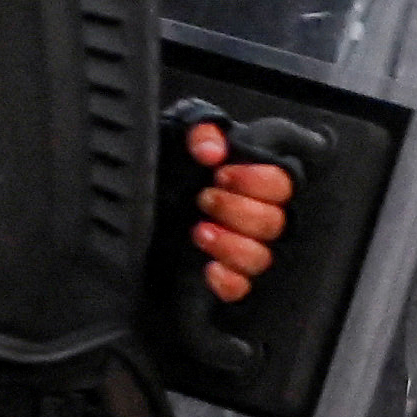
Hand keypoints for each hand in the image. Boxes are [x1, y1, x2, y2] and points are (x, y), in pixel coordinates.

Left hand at [176, 119, 291, 301]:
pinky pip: (241, 288)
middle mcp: (254, 214)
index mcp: (254, 179)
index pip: (282, 184)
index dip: (256, 181)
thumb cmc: (167, 164)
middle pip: (273, 222)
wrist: (134, 199)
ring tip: (200, 231)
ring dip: (231, 245)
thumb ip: (200, 129)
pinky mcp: (225, 275)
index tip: (223, 175)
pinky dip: (227, 280)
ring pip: (260, 257)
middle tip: (205, 198)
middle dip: (236, 210)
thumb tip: (211, 147)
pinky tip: (209, 267)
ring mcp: (241, 247)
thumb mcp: (178, 133)